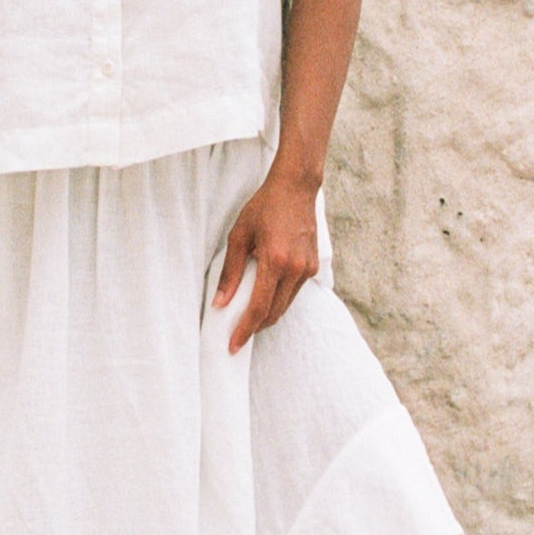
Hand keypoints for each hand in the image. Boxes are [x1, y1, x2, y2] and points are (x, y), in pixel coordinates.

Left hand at [211, 166, 319, 352]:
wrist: (295, 189)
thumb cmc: (264, 208)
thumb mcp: (239, 236)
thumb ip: (230, 272)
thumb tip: (220, 302)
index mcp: (275, 261)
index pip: (258, 307)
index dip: (245, 330)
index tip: (233, 345)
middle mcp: (295, 269)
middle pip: (273, 312)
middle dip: (254, 327)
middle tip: (237, 335)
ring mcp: (307, 269)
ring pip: (284, 305)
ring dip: (266, 315)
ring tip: (248, 318)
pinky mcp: (313, 266)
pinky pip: (293, 293)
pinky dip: (278, 300)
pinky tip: (265, 296)